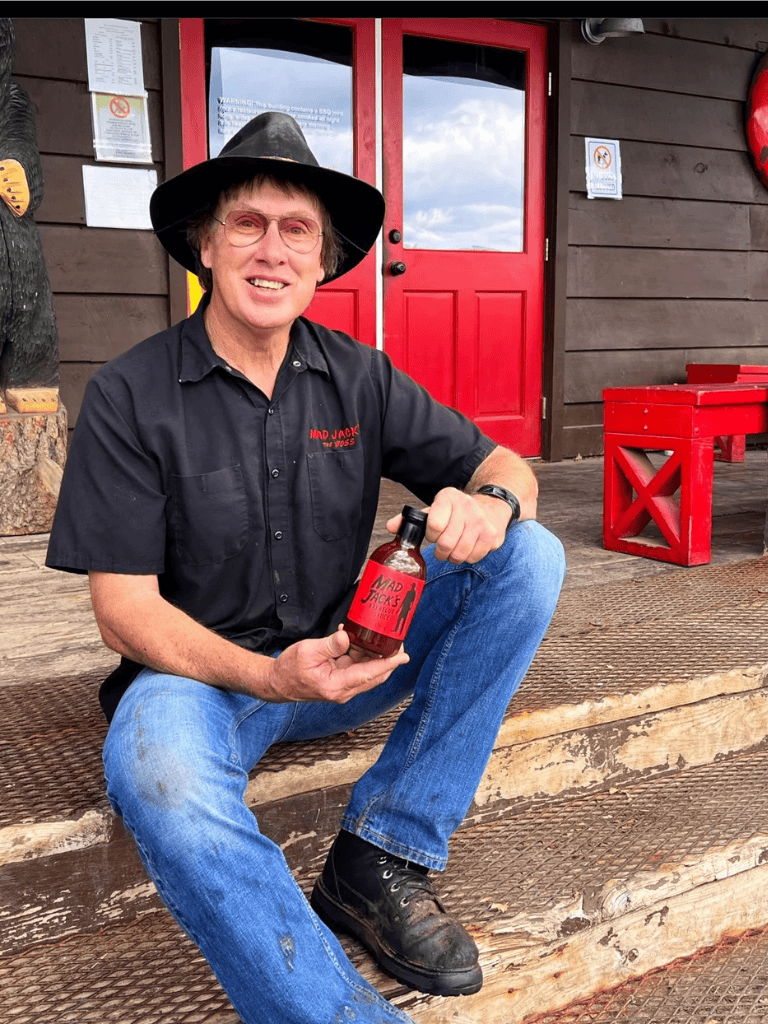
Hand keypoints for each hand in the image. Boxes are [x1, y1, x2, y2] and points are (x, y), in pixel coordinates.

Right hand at [266, 627, 408, 703]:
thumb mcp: (307, 652)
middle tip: (398, 643)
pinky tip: (357, 639)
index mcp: (336, 685)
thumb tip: (346, 636)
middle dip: (388, 660)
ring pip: (367, 671)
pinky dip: (361, 655)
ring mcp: (342, 687)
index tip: (403, 656)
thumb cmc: (289, 669)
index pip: (369, 674)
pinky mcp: (339, 681)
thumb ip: (329, 645)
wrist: (277, 683)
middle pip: (374, 675)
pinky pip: (356, 668)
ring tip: (380, 637)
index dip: (388, 664)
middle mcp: (343, 690)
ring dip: (374, 656)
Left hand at [387, 487, 509, 563]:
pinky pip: (474, 557)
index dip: (431, 535)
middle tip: (442, 548)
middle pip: (446, 543)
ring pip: (460, 553)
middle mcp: (466, 506)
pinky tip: (467, 548)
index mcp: (448, 497)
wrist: (492, 507)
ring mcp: (481, 521)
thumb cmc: (457, 512)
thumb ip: (411, 519)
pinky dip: (468, 557)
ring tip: (454, 549)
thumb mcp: (435, 509)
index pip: (433, 524)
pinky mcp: (492, 535)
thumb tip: (389, 527)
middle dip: (440, 551)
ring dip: (453, 556)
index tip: (433, 534)